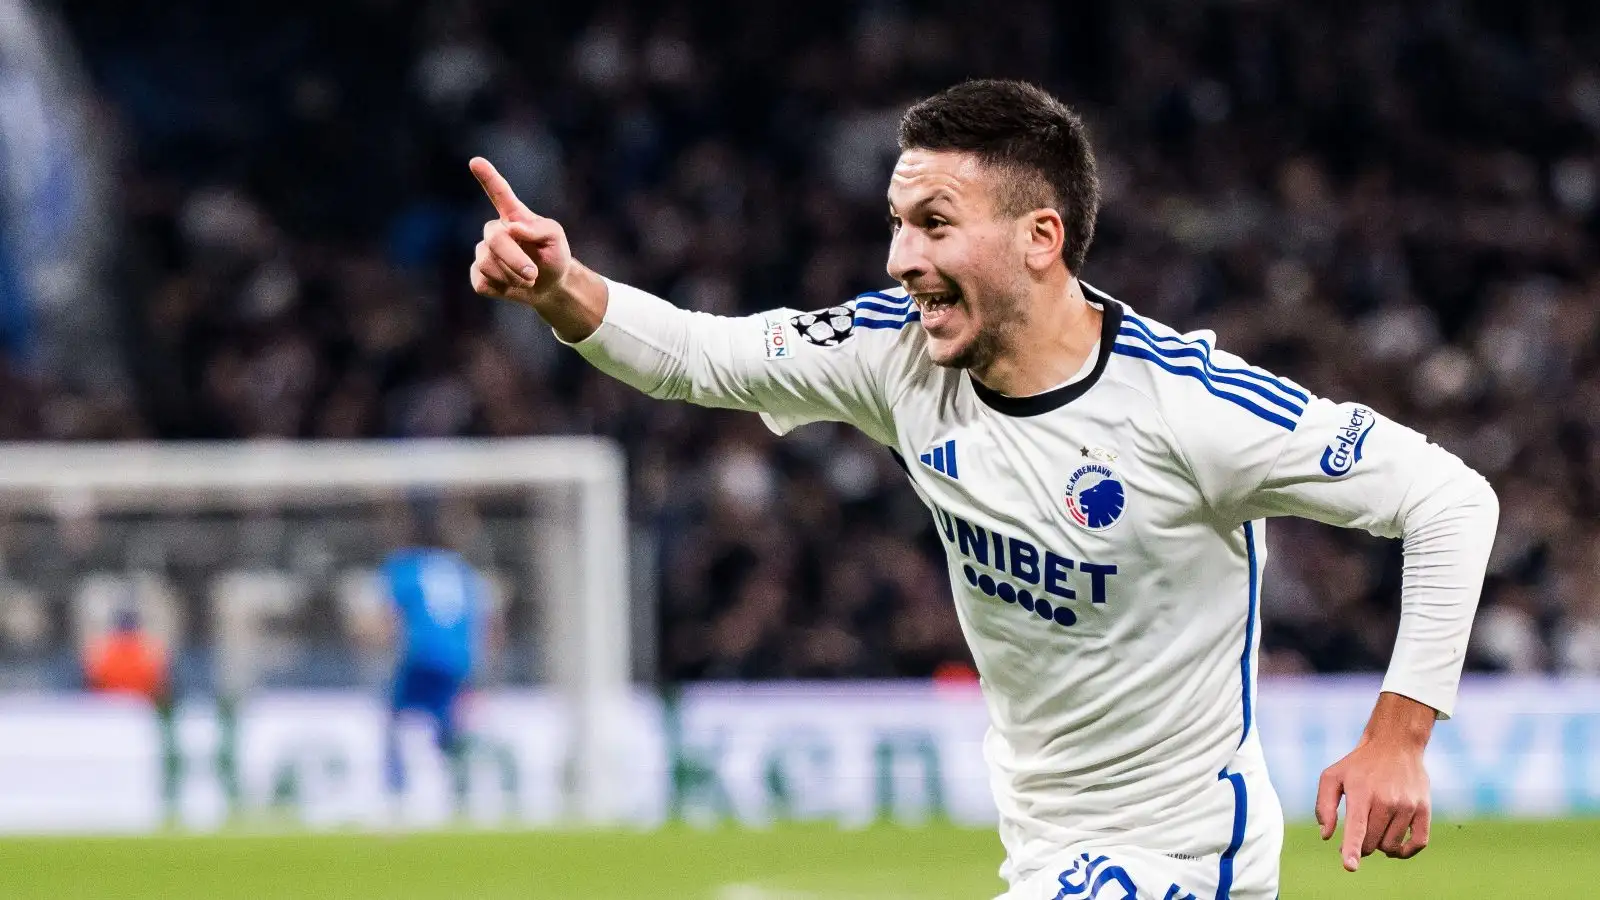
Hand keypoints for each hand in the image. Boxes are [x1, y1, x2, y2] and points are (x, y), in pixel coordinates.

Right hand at [468, 157, 573, 306]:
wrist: (551, 286)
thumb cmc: (554, 256)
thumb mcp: (555, 239)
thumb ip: (539, 229)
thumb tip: (513, 228)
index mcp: (513, 216)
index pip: (499, 193)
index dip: (488, 178)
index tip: (476, 162)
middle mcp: (495, 231)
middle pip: (495, 240)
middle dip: (515, 260)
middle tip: (533, 274)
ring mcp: (483, 252)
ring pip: (487, 264)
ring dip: (512, 276)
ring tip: (528, 279)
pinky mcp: (478, 274)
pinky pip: (482, 282)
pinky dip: (502, 289)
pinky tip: (511, 286)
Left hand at [1316, 692, 1434, 871]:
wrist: (1395, 744)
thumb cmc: (1358, 764)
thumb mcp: (1332, 777)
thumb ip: (1325, 806)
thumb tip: (1327, 836)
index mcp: (1361, 792)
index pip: (1357, 826)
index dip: (1352, 848)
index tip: (1349, 866)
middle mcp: (1386, 800)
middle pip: (1371, 842)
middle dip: (1361, 846)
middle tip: (1357, 836)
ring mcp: (1407, 805)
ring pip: (1391, 845)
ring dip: (1380, 846)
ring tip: (1374, 832)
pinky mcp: (1424, 809)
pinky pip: (1418, 843)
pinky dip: (1405, 852)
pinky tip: (1395, 847)